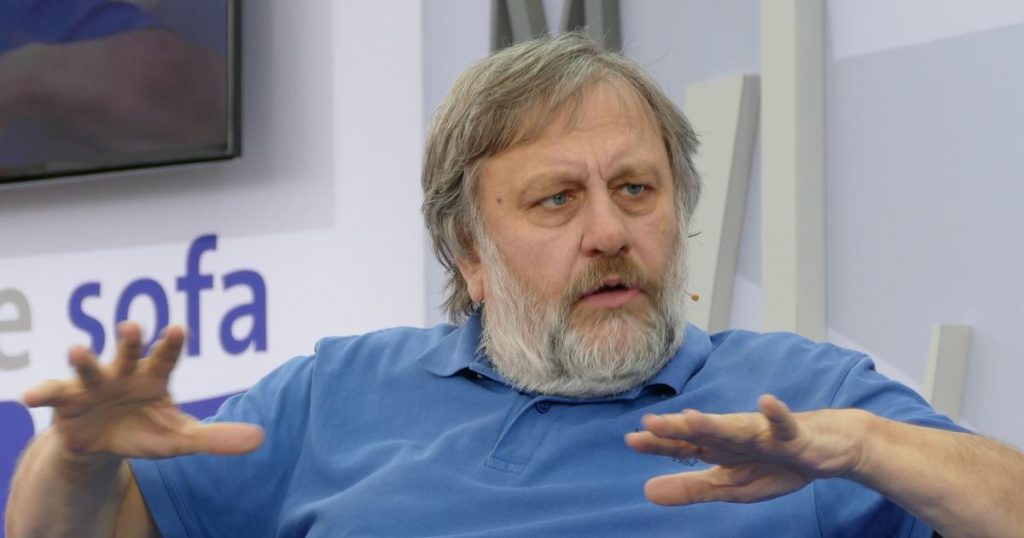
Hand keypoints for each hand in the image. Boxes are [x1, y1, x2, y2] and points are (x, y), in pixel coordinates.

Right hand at [22, 322, 262, 459]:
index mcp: (154, 377)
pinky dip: (42, 393)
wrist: (103, 444)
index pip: (166, 357)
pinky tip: (29, 397)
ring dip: (84, 360)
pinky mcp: (66, 401)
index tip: (179, 328)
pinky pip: (53, 394)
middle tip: (132, 326)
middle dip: (130, 341)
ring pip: (89, 368)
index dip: (171, 344)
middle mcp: (124, 373)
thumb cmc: (146, 430)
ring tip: (78, 349)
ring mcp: (94, 385)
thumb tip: (261, 439)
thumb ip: (217, 438)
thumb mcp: (181, 438)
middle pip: (128, 354)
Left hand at [625, 395, 868, 504]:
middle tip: (650, 423)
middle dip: (679, 428)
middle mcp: (737, 436)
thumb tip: (646, 492)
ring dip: (716, 422)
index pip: (685, 445)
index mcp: (720, 448)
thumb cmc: (775, 463)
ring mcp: (765, 433)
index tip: (631, 439)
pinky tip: (767, 401)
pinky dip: (777, 413)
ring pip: (737, 428)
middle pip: (704, 432)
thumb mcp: (730, 485)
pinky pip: (785, 424)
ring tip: (692, 417)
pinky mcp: (794, 436)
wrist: (826, 449)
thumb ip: (690, 488)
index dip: (659, 444)